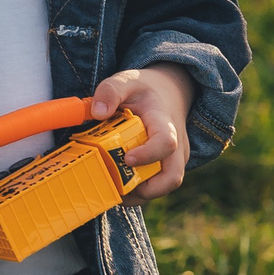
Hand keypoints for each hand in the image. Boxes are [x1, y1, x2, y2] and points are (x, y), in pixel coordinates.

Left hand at [88, 65, 193, 203]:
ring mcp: (175, 158)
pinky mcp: (169, 167)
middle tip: (120, 189)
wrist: (168, 92)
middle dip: (147, 190)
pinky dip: (140, 191)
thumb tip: (97, 112)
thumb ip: (110, 91)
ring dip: (140, 194)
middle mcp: (176, 144)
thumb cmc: (144, 90)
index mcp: (164, 122)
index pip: (165, 143)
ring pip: (164, 186)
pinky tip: (119, 187)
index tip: (127, 159)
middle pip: (172, 177)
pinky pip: (157, 185)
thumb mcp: (127, 80)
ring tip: (115, 191)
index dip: (148, 155)